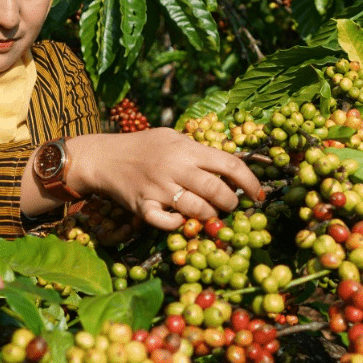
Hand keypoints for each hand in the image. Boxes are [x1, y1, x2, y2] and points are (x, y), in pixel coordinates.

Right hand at [67, 129, 263, 230]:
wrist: (104, 157)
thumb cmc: (143, 146)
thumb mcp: (172, 137)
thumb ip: (198, 150)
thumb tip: (230, 165)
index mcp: (186, 149)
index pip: (230, 164)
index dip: (250, 182)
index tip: (258, 194)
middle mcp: (175, 168)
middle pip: (218, 191)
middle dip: (231, 204)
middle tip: (231, 206)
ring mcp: (159, 189)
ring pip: (198, 210)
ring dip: (210, 216)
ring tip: (210, 214)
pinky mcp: (143, 206)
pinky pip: (168, 223)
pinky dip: (179, 225)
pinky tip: (180, 220)